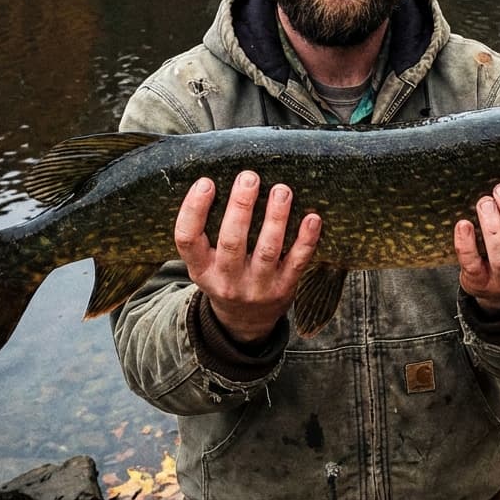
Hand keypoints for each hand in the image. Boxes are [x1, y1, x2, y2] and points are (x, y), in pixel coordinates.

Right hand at [174, 171, 321, 343]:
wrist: (245, 322)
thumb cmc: (225, 275)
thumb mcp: (204, 262)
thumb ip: (206, 231)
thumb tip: (216, 177)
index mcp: (200, 269)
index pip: (187, 239)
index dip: (194, 209)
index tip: (206, 182)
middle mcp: (226, 280)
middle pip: (232, 241)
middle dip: (241, 207)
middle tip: (249, 177)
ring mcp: (257, 287)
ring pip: (267, 250)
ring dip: (276, 218)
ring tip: (282, 190)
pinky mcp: (284, 289)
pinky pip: (297, 262)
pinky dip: (306, 240)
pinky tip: (312, 217)